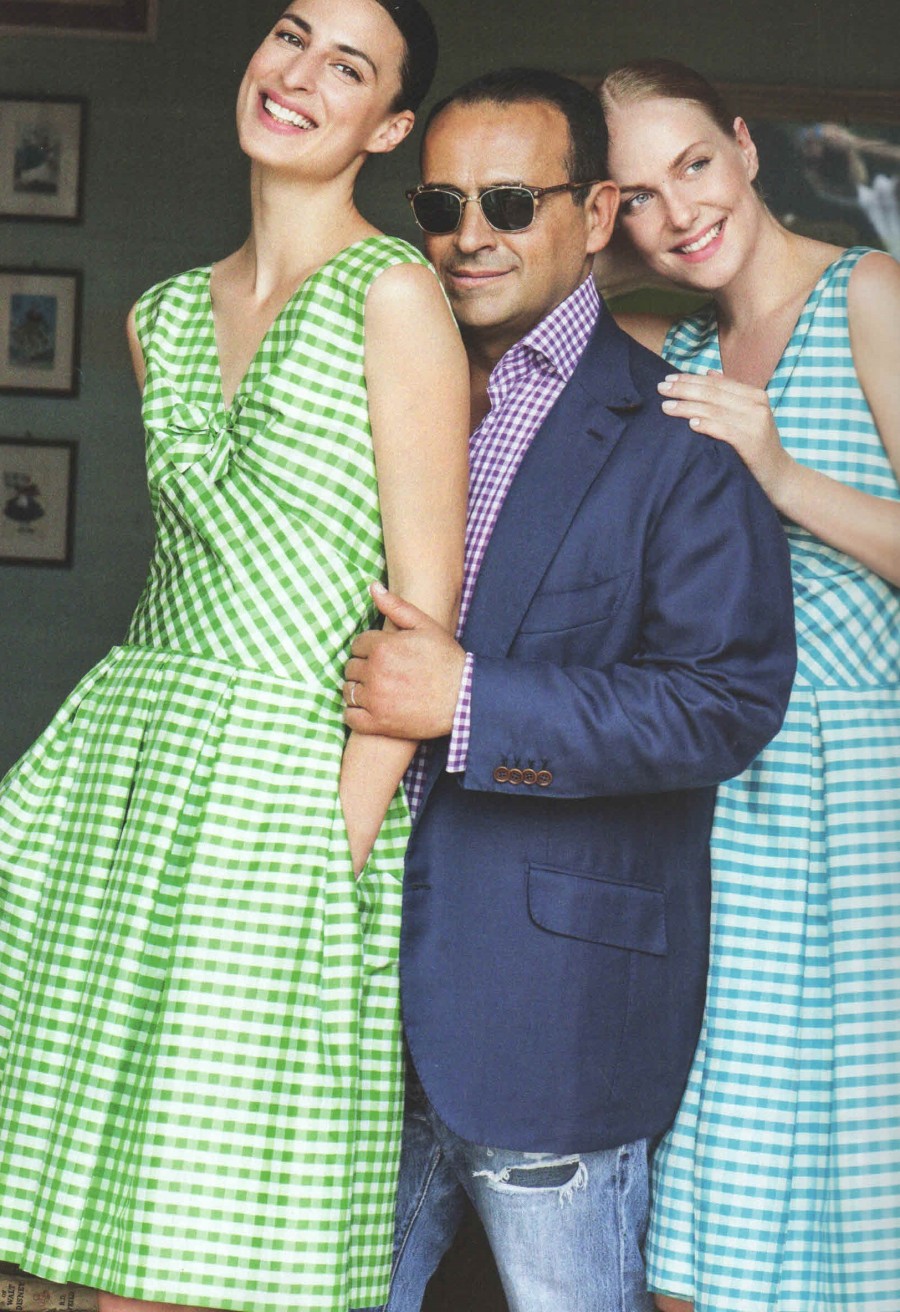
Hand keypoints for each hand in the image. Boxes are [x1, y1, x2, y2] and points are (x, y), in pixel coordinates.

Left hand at [343, 583, 466, 739]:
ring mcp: (376, 699)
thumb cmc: (446, 660)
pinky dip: (355, 713)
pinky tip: (369, 708)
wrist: (464, 697)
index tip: (383, 656)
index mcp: (383, 647)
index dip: (370, 649)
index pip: (357, 645)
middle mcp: (376, 672)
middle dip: (363, 668)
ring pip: (348, 690)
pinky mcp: (378, 723)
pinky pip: (350, 717)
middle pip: (350, 667)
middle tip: (382, 673)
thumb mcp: (426, 626)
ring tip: (377, 689)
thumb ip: (396, 606)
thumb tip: (373, 586)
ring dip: (358, 689)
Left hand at [658, 371, 795, 505]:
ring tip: (666, 407)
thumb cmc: (757, 445)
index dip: (691, 379)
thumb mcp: (748, 415)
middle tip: (661, 388)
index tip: (669, 379)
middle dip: (684, 389)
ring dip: (687, 407)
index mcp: (754, 395)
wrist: (779, 475)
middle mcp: (756, 406)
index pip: (716, 383)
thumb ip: (730, 395)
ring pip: (714, 410)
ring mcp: (755, 423)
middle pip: (713, 394)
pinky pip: (724, 430)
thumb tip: (709, 373)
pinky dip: (707, 425)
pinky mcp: (751, 443)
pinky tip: (690, 424)